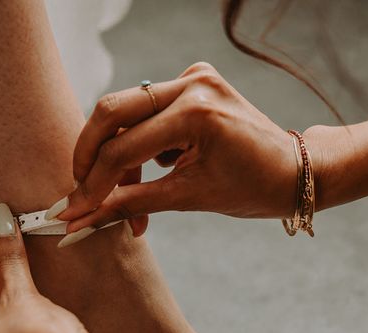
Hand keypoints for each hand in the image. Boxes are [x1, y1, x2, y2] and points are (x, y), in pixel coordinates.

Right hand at [50, 62, 299, 238]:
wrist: (293, 170)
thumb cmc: (253, 188)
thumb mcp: (188, 198)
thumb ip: (130, 204)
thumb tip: (83, 219)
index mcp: (197, 112)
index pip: (123, 149)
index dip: (93, 184)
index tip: (73, 211)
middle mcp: (191, 84)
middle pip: (112, 112)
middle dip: (89, 156)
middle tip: (79, 190)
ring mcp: (191, 78)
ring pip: (124, 113)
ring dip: (115, 158)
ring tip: (123, 199)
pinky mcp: (190, 84)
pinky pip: (144, 114)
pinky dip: (136, 147)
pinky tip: (148, 173)